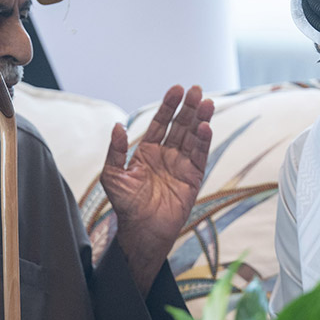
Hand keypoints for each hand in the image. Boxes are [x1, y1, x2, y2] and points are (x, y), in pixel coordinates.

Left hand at [101, 84, 213, 291]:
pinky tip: (206, 126)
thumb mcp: (113, 175)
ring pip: (193, 137)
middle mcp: (166, 155)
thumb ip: (116, 150)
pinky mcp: (193, 178)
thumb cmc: (126, 205)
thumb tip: (117, 126)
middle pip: (180, 125)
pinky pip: (200, 155)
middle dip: (188, 107)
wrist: (142, 230)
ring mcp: (181, 165)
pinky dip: (204, 140)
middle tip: (196, 89)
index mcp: (148, 151)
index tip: (176, 89)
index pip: (160, 123)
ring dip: (200, 119)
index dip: (168, 106)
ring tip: (206, 102)